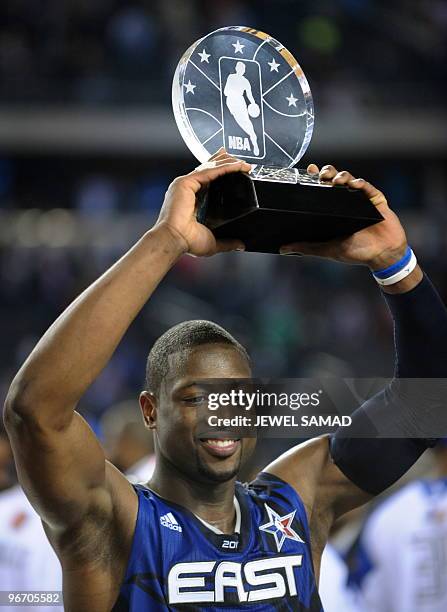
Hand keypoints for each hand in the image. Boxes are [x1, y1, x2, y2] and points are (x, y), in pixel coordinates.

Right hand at [155, 149, 250, 256]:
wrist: (174, 240)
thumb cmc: (187, 242)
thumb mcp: (213, 241)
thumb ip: (227, 242)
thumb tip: (240, 245)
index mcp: (192, 199)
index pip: (207, 180)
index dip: (220, 171)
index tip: (234, 166)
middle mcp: (187, 189)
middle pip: (209, 169)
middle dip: (225, 162)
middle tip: (242, 161)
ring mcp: (186, 184)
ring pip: (210, 168)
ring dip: (228, 164)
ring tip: (244, 164)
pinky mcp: (186, 182)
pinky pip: (209, 171)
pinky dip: (224, 167)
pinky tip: (237, 166)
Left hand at [280, 163, 407, 269]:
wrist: (382, 256)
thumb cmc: (356, 252)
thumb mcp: (326, 249)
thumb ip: (306, 248)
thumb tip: (282, 249)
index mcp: (334, 209)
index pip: (321, 189)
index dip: (314, 178)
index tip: (308, 169)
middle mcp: (346, 201)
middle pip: (334, 179)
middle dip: (328, 173)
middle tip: (322, 175)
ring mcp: (361, 198)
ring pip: (350, 179)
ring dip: (342, 176)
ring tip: (336, 180)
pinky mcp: (376, 200)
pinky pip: (368, 187)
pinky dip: (360, 183)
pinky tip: (354, 184)